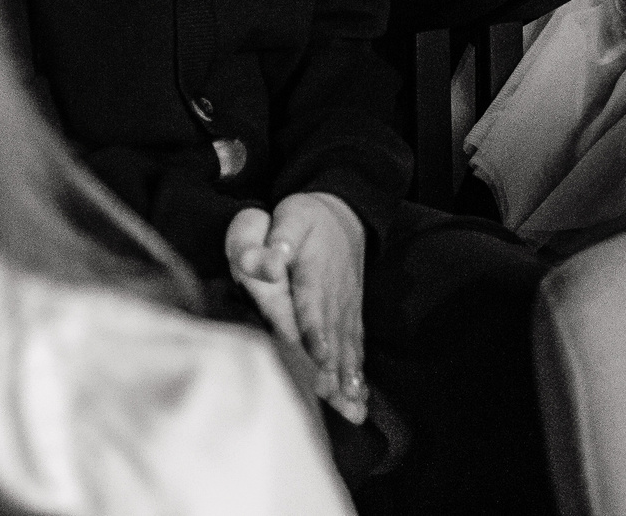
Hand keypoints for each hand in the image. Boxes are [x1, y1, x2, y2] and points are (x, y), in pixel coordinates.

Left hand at [228, 194, 367, 424]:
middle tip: (331, 398)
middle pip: (332, 337)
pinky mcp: (350, 319)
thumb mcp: (290, 216)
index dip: (313, 332)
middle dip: (331, 369)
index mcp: (315, 273)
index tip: (316, 357)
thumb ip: (278, 237)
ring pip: (346, 348)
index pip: (311, 307)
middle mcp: (334, 297)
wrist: (345, 215)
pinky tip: (358, 399)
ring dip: (347, 379)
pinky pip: (356, 348)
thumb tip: (267, 260)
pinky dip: (357, 374)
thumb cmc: (307, 218)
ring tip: (350, 410)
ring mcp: (345, 310)